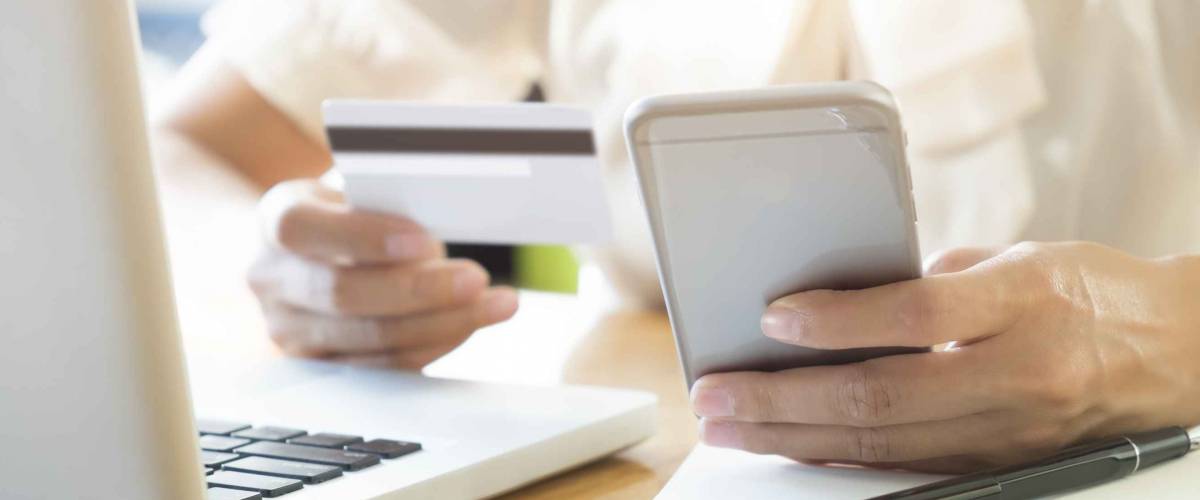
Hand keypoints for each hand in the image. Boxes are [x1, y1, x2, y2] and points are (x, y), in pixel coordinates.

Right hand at [247, 179, 518, 368]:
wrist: (323, 255)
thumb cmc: (353, 215)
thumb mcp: (362, 192)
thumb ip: (391, 201)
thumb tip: (450, 216)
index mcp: (276, 220)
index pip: (303, 229)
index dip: (364, 238)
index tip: (425, 241)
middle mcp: (271, 279)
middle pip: (341, 295)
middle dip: (418, 290)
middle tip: (475, 279)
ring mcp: (291, 332)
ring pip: (368, 340)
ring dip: (442, 323)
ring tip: (495, 304)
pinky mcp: (322, 369)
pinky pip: (385, 367)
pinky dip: (435, 344)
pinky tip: (471, 324)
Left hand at [690, 242, 1199, 472]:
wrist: (1178, 354)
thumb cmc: (1093, 291)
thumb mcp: (1022, 255)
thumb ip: (937, 278)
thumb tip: (850, 296)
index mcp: (1024, 301)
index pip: (916, 315)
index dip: (837, 319)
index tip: (773, 317)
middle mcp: (1017, 373)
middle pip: (881, 397)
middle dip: (782, 400)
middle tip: (715, 396)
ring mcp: (1010, 429)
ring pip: (884, 445)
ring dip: (794, 437)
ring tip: (732, 425)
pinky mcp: (1002, 461)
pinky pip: (907, 465)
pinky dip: (840, 456)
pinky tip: (792, 446)